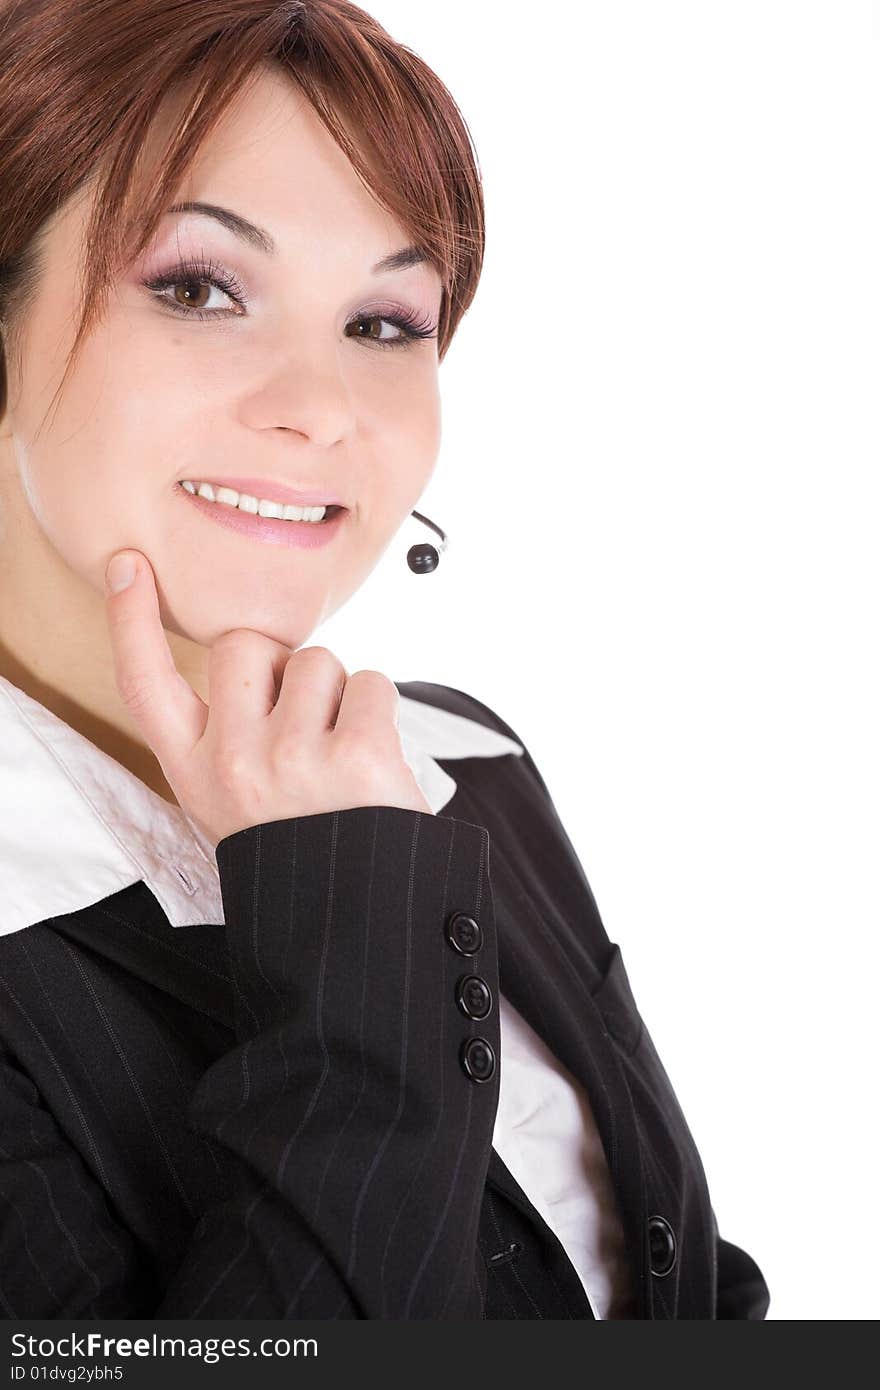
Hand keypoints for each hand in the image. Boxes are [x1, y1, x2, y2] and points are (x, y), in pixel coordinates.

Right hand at [103, 550, 433, 849]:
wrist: (353, 916)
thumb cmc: (299, 845)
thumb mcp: (232, 802)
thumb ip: (228, 735)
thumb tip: (260, 658)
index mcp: (195, 771)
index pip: (147, 685)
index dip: (132, 621)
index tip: (130, 567)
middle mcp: (234, 761)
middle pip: (247, 646)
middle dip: (281, 665)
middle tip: (303, 723)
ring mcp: (294, 757)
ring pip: (317, 661)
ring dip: (338, 694)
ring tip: (340, 755)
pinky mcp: (357, 756)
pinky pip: (372, 683)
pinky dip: (380, 711)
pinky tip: (374, 760)